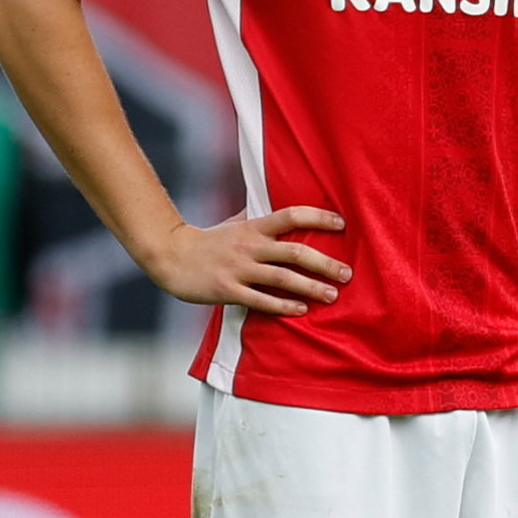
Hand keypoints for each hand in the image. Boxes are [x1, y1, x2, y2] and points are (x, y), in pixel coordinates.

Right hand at [142, 206, 350, 315]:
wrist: (170, 256)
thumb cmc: (207, 240)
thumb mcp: (234, 223)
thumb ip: (257, 218)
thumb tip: (280, 207)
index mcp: (253, 227)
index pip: (291, 215)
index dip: (318, 216)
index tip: (342, 223)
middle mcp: (250, 246)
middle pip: (295, 252)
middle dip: (324, 263)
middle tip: (347, 274)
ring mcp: (239, 269)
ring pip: (283, 278)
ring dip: (310, 288)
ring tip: (332, 295)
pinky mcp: (228, 290)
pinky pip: (261, 300)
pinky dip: (283, 306)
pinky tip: (301, 310)